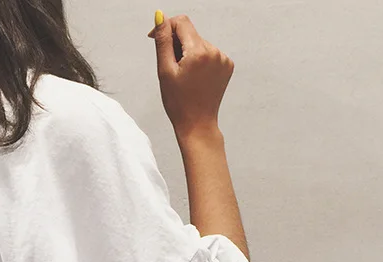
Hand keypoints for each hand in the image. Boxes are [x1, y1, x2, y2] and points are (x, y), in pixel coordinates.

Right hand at [148, 13, 234, 139]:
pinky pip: (209, 54)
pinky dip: (199, 61)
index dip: (166, 27)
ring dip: (188, 53)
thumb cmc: (178, 103)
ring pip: (199, 44)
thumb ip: (163, 41)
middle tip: (171, 68)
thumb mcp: (165, 71)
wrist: (197, 124)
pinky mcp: (227, 65)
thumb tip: (160, 16)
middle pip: (190, 34)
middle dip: (177, 44)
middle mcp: (214, 51)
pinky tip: (194, 77)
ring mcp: (223, 58)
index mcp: (199, 52)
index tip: (156, 38)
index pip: (181, 22)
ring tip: (183, 76)